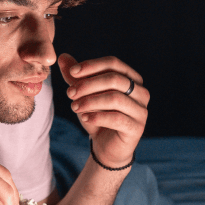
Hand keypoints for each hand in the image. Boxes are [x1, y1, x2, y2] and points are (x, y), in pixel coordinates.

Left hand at [58, 53, 149, 167]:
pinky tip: (85, 118)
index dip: (92, 65)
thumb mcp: (84, 95)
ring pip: (115, 98)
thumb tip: (63, 56)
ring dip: (91, 101)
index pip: (113, 63)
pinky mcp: (137, 128)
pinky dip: (98, 117)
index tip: (72, 72)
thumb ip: (76, 77)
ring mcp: (141, 110)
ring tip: (74, 107)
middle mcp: (141, 92)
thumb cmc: (98, 117)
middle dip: (89, 84)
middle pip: (115, 79)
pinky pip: (117, 118)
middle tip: (70, 93)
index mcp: (131, 78)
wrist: (106, 147)